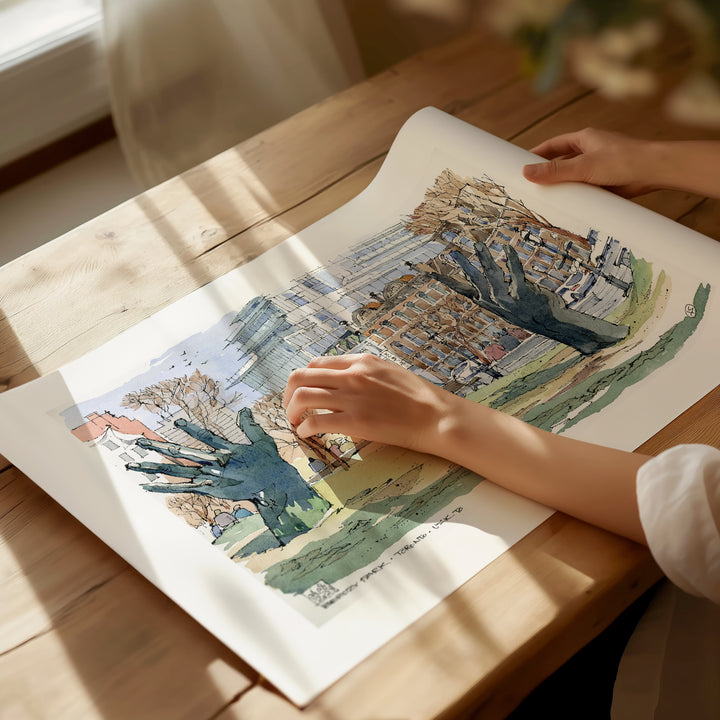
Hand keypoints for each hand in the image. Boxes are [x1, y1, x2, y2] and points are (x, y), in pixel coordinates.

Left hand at [283, 354, 454, 452]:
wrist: (436, 416)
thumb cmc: (418, 397)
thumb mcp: (389, 372)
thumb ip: (364, 373)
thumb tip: (344, 383)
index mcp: (361, 361)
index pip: (317, 363)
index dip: (304, 379)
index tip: (303, 392)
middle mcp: (351, 374)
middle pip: (301, 376)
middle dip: (288, 394)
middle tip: (291, 409)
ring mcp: (351, 397)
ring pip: (302, 396)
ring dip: (291, 411)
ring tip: (295, 423)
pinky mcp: (354, 421)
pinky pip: (315, 421)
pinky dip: (304, 428)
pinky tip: (307, 434)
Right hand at [522, 127, 658, 196]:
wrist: (655, 171)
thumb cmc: (623, 160)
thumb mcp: (583, 166)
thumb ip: (555, 171)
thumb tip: (526, 172)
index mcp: (584, 139)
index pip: (553, 145)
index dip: (537, 154)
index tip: (522, 164)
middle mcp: (591, 151)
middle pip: (562, 162)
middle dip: (548, 173)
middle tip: (530, 186)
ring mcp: (599, 167)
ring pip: (574, 177)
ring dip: (563, 187)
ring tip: (545, 200)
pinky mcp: (607, 182)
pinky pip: (586, 189)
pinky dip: (577, 196)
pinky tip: (568, 207)